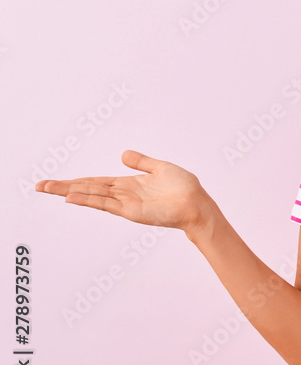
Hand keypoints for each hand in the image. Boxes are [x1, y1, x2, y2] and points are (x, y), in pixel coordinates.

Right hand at [35, 150, 214, 234]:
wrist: (197, 203)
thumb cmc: (184, 188)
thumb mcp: (160, 168)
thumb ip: (141, 162)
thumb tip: (123, 154)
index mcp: (128, 184)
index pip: (95, 182)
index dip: (76, 181)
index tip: (56, 182)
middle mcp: (123, 194)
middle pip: (87, 189)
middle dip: (63, 187)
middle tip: (39, 186)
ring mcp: (125, 203)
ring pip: (91, 195)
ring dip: (69, 192)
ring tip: (48, 189)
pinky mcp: (131, 210)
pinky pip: (105, 203)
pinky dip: (88, 200)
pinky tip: (72, 198)